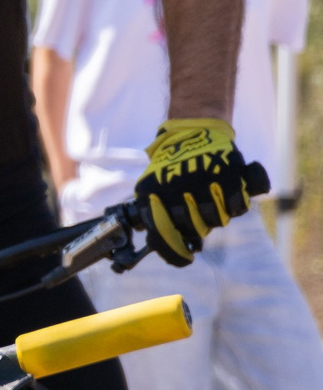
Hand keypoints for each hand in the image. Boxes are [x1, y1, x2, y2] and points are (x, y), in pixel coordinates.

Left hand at [129, 117, 264, 266]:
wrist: (192, 131)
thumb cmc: (172, 166)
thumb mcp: (153, 186)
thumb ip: (157, 214)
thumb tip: (168, 245)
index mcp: (153, 194)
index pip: (162, 233)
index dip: (174, 251)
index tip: (185, 258)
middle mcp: (176, 190)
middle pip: (194, 229)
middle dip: (197, 228)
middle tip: (198, 216)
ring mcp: (202, 184)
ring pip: (216, 220)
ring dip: (216, 215)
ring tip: (211, 200)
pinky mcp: (227, 177)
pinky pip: (236, 208)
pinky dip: (234, 206)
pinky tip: (228, 196)